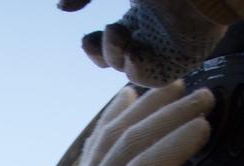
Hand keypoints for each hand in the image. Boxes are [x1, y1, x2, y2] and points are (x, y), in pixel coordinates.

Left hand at [49, 81, 212, 165]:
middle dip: (170, 115)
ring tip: (179, 86)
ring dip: (147, 106)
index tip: (204, 126)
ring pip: (114, 133)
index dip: (172, 145)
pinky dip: (114, 114)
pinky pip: (97, 138)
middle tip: (206, 96)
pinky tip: (129, 95)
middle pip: (131, 142)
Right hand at [59, 0, 226, 87]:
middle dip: (104, 54)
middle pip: (118, 62)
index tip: (87, 37)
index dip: (93, 48)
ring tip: (120, 33)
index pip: (109, 45)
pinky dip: (139, 71)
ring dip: (119, 58)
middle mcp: (151, 33)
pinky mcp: (182, 59)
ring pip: (132, 71)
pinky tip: (133, 55)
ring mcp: (167, 47)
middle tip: (109, 31)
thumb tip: (60, 8)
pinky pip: (155, 79)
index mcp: (138, 15)